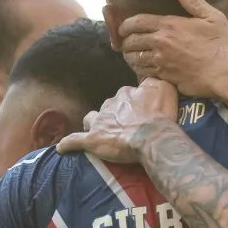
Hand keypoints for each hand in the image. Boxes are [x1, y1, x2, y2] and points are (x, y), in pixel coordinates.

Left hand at [57, 78, 178, 161]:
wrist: (151, 136)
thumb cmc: (160, 115)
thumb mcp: (165, 89)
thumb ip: (156, 81)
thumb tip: (151, 79)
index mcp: (126, 95)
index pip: (125, 95)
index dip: (132, 104)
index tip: (138, 113)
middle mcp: (110, 105)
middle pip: (108, 107)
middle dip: (113, 114)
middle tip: (124, 126)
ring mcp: (99, 122)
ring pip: (91, 119)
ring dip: (93, 124)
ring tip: (99, 133)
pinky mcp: (92, 140)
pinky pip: (74, 141)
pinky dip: (68, 144)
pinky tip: (62, 148)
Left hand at [119, 0, 227, 97]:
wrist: (225, 73)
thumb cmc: (222, 45)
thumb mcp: (213, 17)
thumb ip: (193, 0)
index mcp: (170, 25)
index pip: (137, 22)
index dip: (126, 24)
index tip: (123, 28)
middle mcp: (161, 42)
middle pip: (132, 41)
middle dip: (126, 41)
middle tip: (126, 42)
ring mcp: (161, 61)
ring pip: (135, 58)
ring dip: (130, 57)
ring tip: (131, 56)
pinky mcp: (165, 77)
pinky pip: (144, 72)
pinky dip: (139, 70)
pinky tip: (141, 68)